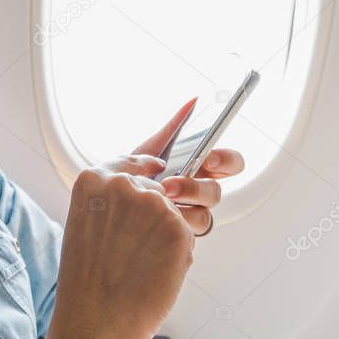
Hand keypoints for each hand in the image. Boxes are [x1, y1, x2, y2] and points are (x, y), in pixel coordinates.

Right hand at [45, 162, 194, 338]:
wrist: (97, 321)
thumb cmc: (86, 283)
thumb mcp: (83, 226)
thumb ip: (109, 202)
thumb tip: (141, 197)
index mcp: (92, 180)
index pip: (129, 160)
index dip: (145, 166)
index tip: (156, 166)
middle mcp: (124, 185)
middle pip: (155, 191)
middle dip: (151, 216)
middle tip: (133, 250)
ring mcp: (154, 204)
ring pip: (171, 215)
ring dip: (164, 236)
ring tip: (138, 265)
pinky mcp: (179, 228)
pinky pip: (185, 235)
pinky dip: (175, 254)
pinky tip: (153, 271)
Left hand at [105, 97, 245, 234]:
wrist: (108, 206)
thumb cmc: (132, 177)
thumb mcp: (149, 150)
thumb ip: (172, 129)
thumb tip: (193, 101)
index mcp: (199, 171)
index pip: (230, 164)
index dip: (226, 161)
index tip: (208, 160)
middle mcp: (198, 194)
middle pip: (217, 191)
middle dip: (196, 188)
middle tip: (172, 185)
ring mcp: (189, 216)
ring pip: (204, 216)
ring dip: (180, 209)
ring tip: (156, 201)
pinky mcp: (179, 237)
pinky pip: (186, 235)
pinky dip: (170, 226)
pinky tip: (153, 218)